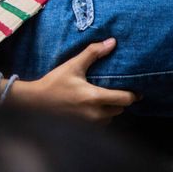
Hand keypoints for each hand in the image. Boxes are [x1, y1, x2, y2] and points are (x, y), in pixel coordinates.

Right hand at [0, 38, 138, 123]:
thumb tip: (112, 42)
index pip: (125, 99)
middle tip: (115, 89)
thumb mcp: (73, 65)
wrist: (35, 102)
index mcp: (95, 97)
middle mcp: (96, 114)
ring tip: (103, 98)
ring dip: (111, 109)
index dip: (133, 94)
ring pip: (111, 117)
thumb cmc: (54, 83)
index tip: (136, 90)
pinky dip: (101, 116)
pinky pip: (101, 123)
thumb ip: (93, 53)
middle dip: (120, 100)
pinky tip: (93, 107)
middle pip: (120, 109)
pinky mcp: (84, 129)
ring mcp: (90, 124)